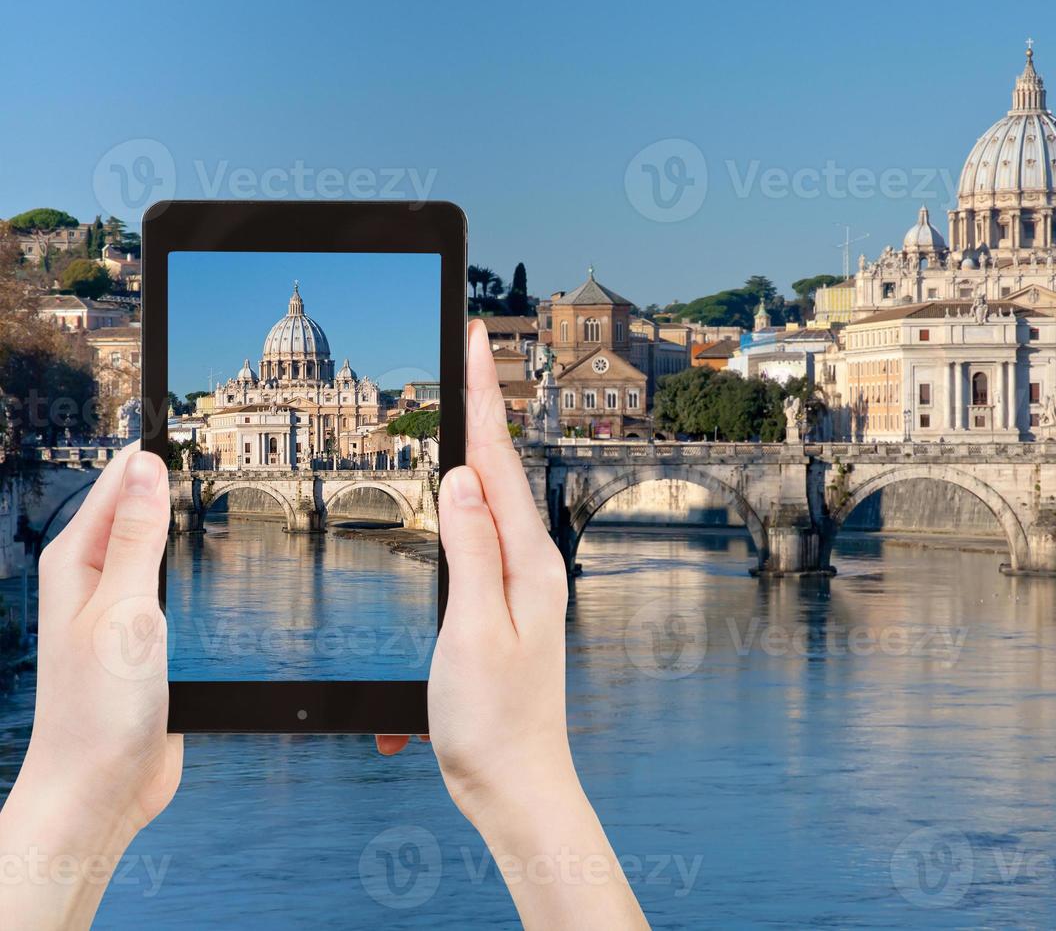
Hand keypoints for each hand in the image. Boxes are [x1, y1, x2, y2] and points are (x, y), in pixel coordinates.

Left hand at [0, 446, 182, 927]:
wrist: (99, 790)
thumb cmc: (98, 710)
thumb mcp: (126, 610)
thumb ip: (138, 537)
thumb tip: (146, 466)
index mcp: (76, 564)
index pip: (116, 484)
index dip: (150, 450)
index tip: (181, 412)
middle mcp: (94, 583)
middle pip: (137, 512)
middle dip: (169, 480)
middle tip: (212, 444)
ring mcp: (120, 613)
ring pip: (158, 550)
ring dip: (185, 526)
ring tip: (221, 491)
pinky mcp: (145, 644)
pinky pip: (173, 590)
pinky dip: (196, 571)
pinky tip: (221, 567)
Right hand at [379, 321, 646, 929]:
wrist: (517, 786)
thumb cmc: (493, 721)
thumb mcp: (472, 631)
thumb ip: (471, 551)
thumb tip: (465, 476)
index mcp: (528, 561)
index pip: (499, 459)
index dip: (482, 394)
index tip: (473, 337)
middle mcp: (532, 564)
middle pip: (499, 469)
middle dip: (480, 406)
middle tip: (464, 350)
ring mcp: (520, 585)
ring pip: (490, 501)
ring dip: (471, 450)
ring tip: (459, 401)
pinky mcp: (504, 606)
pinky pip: (480, 539)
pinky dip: (462, 506)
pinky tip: (455, 494)